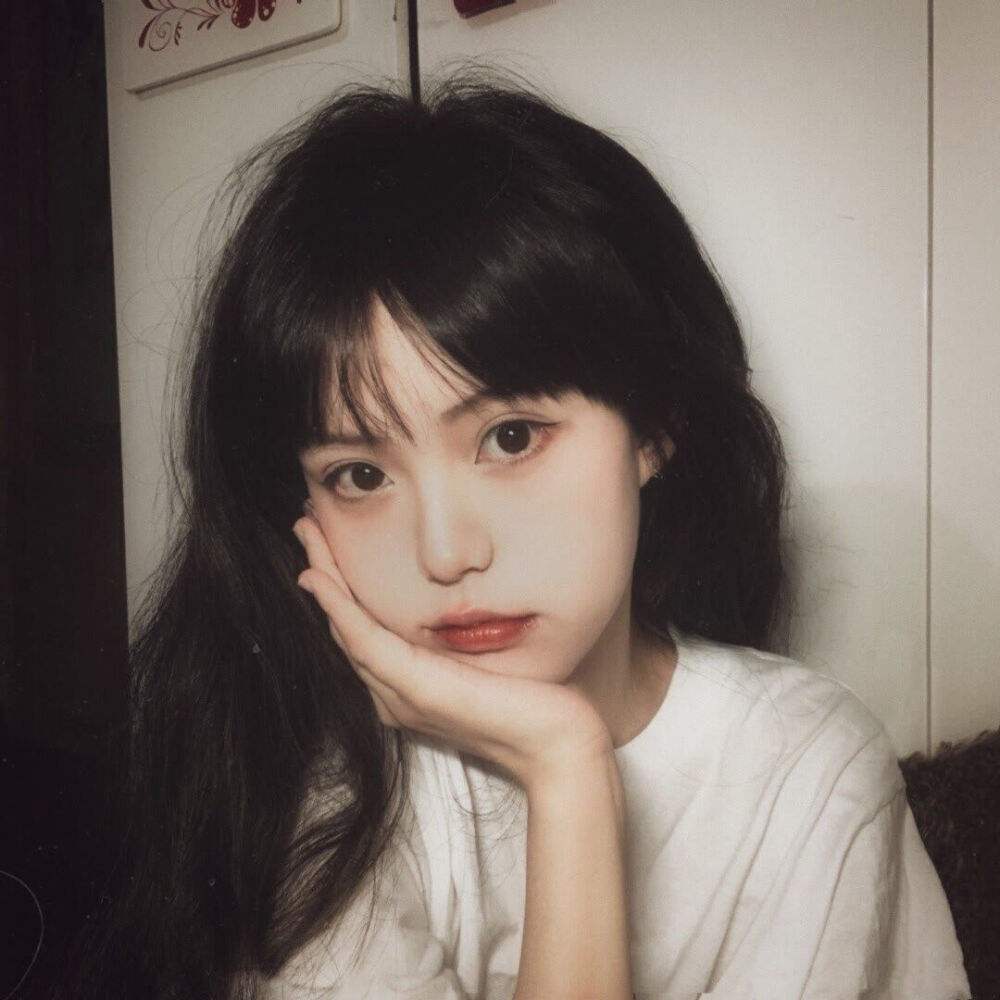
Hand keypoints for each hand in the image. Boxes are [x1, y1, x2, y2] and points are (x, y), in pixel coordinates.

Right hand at [292, 515, 612, 790]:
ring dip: (322, 576)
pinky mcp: (416, 689)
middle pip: (344, 624)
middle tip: (307, 525)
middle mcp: (394, 694)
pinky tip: (320, 577)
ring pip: (345, 627)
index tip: (331, 539)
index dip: (341, 583)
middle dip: (323, 570)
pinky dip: (339, 606)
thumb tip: (458, 604)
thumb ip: (463, 641)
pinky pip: (365, 640)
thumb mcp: (491, 660)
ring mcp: (401, 695)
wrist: (556, 745)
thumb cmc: (534, 703)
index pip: (362, 628)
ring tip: (307, 533)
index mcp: (408, 688)